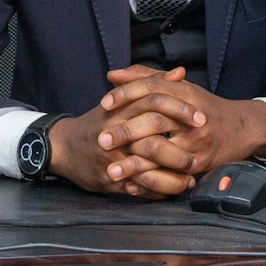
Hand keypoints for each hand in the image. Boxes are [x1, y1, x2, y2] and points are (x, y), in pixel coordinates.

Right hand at [46, 66, 201, 197]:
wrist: (64, 147)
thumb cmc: (98, 121)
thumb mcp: (122, 99)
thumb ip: (151, 83)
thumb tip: (180, 73)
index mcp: (119, 110)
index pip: (153, 103)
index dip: (179, 110)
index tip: (201, 118)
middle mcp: (114, 134)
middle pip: (151, 140)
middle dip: (178, 151)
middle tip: (199, 157)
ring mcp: (111, 160)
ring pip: (146, 171)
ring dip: (171, 177)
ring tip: (192, 178)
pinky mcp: (108, 181)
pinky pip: (137, 189)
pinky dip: (157, 191)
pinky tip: (173, 190)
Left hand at [99, 67, 265, 178]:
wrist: (242, 128)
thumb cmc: (204, 106)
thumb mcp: (180, 87)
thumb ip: (145, 77)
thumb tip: (112, 74)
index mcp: (184, 92)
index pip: (151, 88)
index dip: (126, 94)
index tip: (104, 104)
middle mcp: (190, 116)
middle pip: (154, 121)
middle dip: (126, 132)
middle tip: (101, 140)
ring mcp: (196, 142)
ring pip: (161, 152)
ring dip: (134, 163)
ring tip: (111, 170)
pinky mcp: (199, 164)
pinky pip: (171, 175)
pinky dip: (150, 181)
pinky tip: (132, 185)